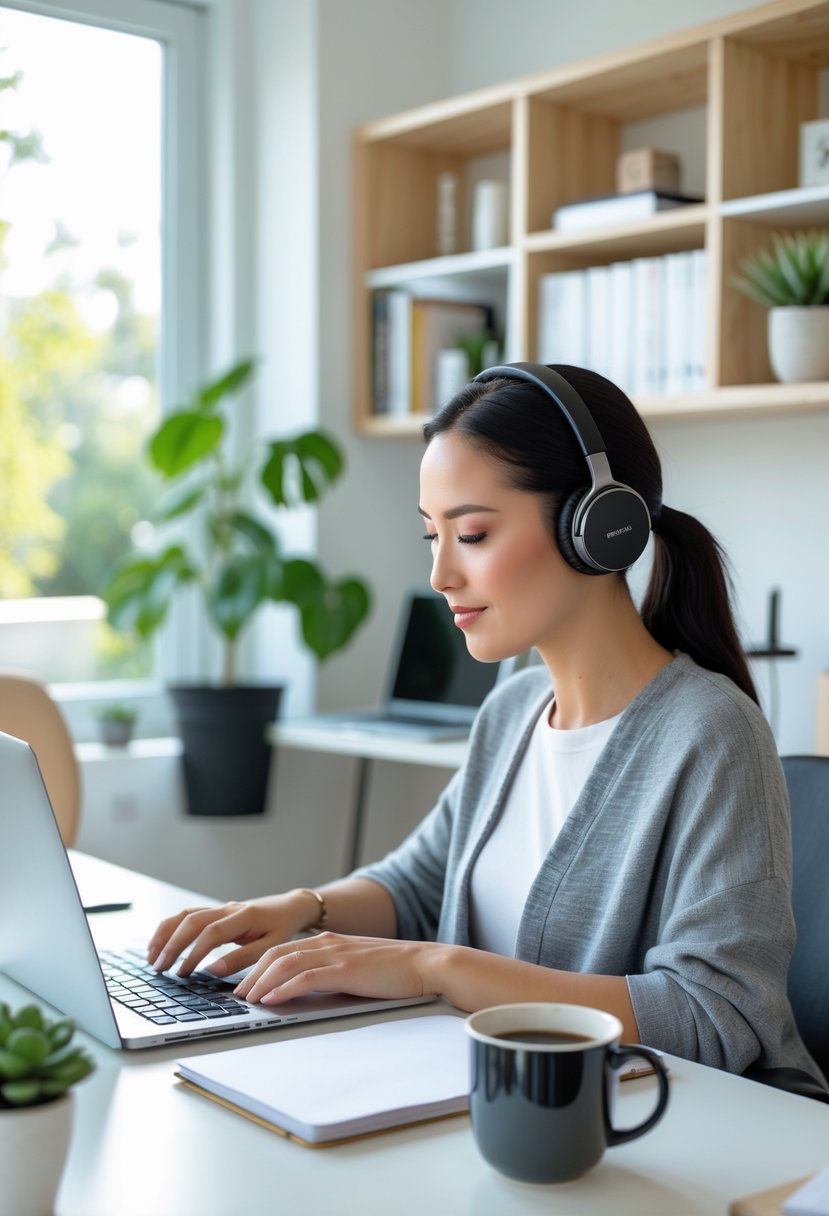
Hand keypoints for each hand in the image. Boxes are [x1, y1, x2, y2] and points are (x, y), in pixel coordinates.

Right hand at [146, 891, 313, 976]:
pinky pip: (188, 915)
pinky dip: (171, 928)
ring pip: (185, 915)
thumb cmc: (282, 928)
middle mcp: (228, 908)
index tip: (182, 973)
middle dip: (172, 944)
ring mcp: (220, 907)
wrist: (290, 908)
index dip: (194, 953)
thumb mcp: (271, 947)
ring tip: (151, 956)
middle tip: (158, 968)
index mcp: (244, 916)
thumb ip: (243, 959)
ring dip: (166, 934)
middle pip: (192, 921)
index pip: (212, 932)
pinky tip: (160, 943)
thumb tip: (213, 971)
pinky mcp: (215, 911)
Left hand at [233, 932, 434, 1004]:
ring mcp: (336, 954)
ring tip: (247, 999)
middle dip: (252, 974)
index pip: (284, 949)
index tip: (246, 982)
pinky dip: (283, 988)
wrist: (427, 964)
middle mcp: (328, 942)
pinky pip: (305, 978)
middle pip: (277, 953)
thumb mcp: (359, 966)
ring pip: (285, 963)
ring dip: (261, 982)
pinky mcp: (345, 970)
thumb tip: (312, 990)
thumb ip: (335, 971)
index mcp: (330, 941)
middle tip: (237, 994)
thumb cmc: (397, 970)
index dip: (260, 965)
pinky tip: (271, 1000)